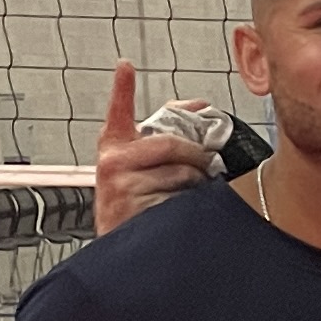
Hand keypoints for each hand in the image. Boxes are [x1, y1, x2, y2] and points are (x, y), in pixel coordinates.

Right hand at [92, 64, 211, 235]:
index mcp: (113, 149)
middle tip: (209, 166)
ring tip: (190, 195)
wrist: (122, 254)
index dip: (122, 88)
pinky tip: (181, 212)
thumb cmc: (136, 210)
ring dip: (197, 184)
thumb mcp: (139, 174)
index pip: (118, 112)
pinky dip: (190, 204)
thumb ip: (162, 143)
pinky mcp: (133, 204)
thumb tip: (198, 107)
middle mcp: (112, 162)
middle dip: (197, 155)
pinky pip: (179, 196)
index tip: (125, 66)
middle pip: (170, 144)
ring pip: (180, 172)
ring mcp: (121, 184)